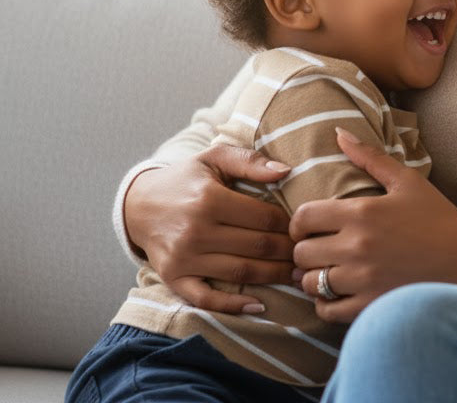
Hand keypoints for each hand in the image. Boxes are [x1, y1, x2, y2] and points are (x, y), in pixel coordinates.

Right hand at [124, 145, 295, 313]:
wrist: (139, 204)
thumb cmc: (186, 178)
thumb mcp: (214, 157)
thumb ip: (250, 161)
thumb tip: (286, 171)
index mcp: (210, 199)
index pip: (263, 218)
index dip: (290, 225)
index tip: (304, 228)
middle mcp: (196, 231)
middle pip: (256, 247)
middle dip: (288, 253)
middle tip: (309, 255)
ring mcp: (184, 259)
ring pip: (240, 273)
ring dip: (273, 277)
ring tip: (297, 276)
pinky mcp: (173, 279)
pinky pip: (206, 299)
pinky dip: (232, 306)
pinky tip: (259, 305)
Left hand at [291, 129, 456, 323]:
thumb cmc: (436, 216)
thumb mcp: (406, 180)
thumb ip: (369, 156)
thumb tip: (339, 132)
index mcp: (362, 213)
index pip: (303, 217)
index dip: (299, 221)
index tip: (309, 225)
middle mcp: (356, 247)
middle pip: (301, 252)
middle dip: (306, 248)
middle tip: (320, 247)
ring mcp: (362, 279)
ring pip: (310, 282)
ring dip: (314, 276)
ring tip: (328, 270)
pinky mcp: (370, 305)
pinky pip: (326, 310)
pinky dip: (325, 302)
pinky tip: (338, 292)